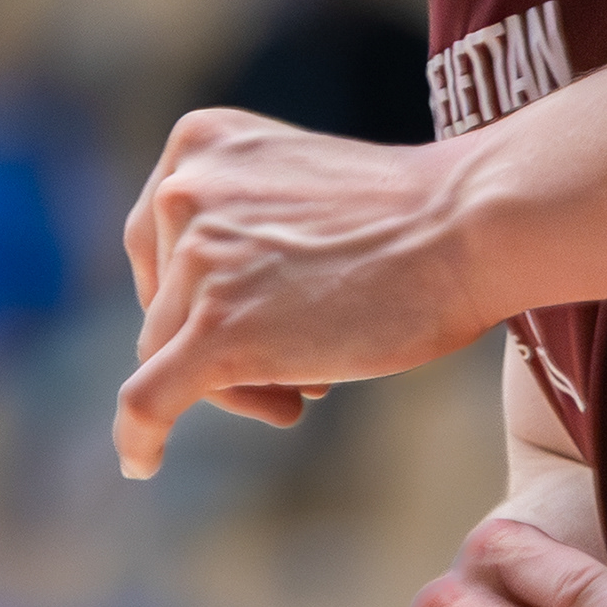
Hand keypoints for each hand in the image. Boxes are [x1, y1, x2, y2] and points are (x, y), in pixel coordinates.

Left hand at [115, 108, 495, 477]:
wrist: (470, 226)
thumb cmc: (409, 217)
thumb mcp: (294, 189)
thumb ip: (236, 227)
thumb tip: (192, 322)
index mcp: (195, 144)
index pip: (159, 244)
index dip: (200, 294)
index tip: (261, 313)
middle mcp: (181, 190)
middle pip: (162, 303)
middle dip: (220, 339)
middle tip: (302, 363)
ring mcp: (196, 263)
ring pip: (167, 354)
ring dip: (235, 382)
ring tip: (311, 384)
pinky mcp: (215, 332)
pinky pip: (146, 400)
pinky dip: (136, 437)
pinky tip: (141, 463)